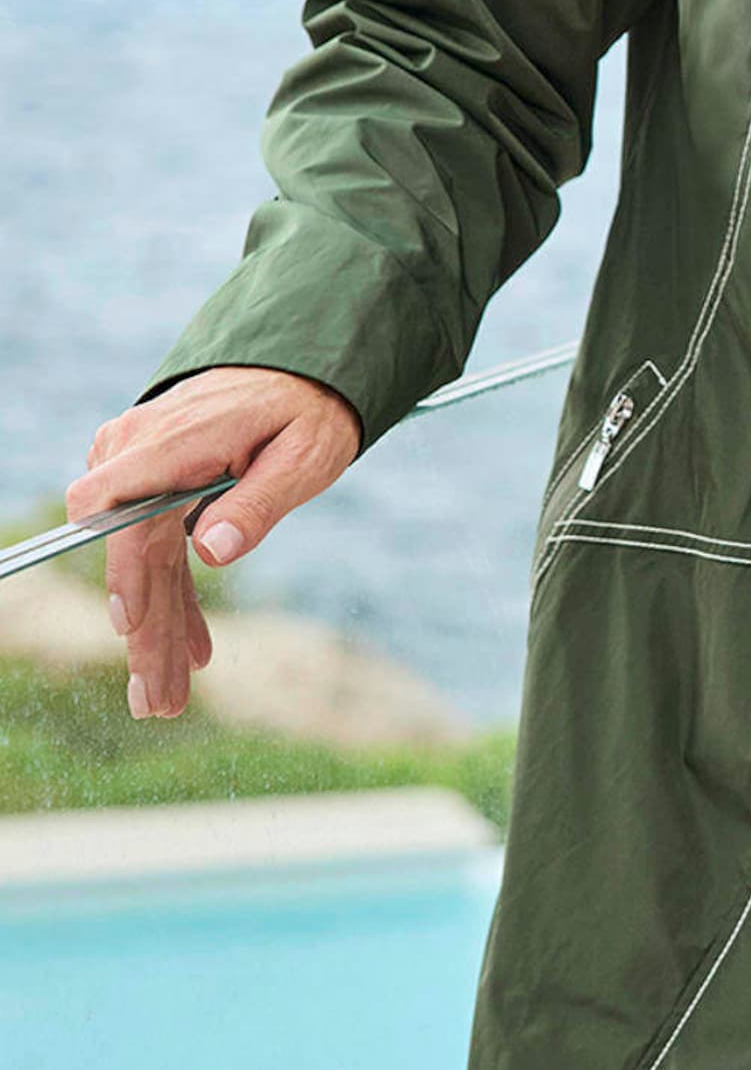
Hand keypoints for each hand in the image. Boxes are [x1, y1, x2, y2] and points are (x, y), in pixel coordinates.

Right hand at [63, 368, 362, 719]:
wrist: (304, 367)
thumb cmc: (308, 407)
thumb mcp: (304, 455)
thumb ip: (258, 501)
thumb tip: (210, 551)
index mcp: (172, 441)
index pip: (121, 513)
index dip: (125, 573)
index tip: (132, 628)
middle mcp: (141, 452)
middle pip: (130, 555)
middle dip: (144, 632)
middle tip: (158, 703)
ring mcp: (143, 468)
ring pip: (143, 563)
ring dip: (157, 630)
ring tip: (167, 699)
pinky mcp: (156, 484)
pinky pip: (159, 549)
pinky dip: (177, 599)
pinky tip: (195, 651)